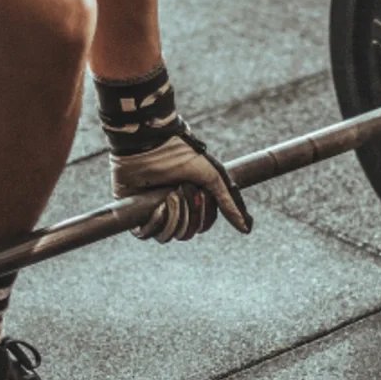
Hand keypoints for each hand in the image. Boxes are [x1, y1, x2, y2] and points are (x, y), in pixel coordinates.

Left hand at [110, 129, 252, 241]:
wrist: (149, 143)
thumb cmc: (181, 154)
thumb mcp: (212, 176)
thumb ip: (228, 203)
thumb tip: (247, 229)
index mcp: (190, 202)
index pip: (201, 226)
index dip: (202, 216)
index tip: (200, 194)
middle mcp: (172, 210)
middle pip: (186, 233)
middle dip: (187, 213)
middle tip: (181, 190)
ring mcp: (152, 212)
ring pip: (167, 236)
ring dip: (172, 216)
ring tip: (169, 195)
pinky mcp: (134, 212)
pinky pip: (146, 234)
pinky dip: (154, 222)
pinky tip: (156, 206)